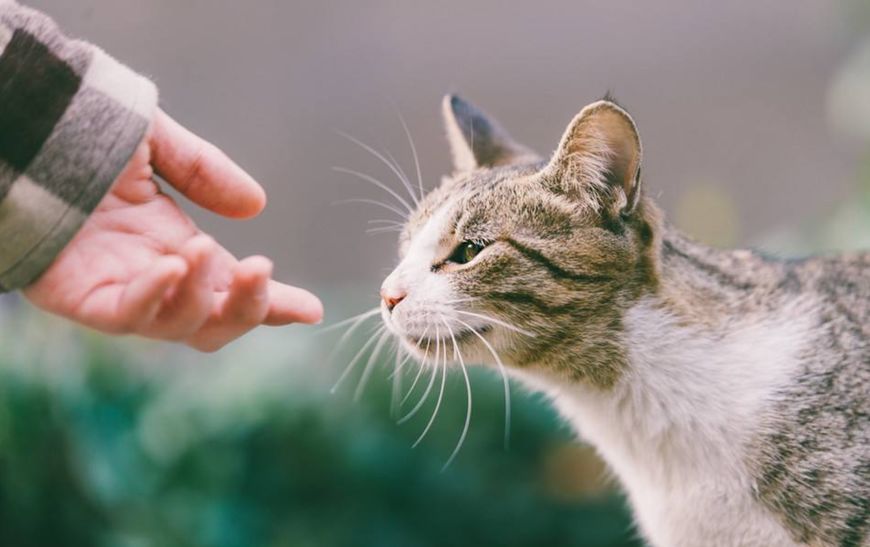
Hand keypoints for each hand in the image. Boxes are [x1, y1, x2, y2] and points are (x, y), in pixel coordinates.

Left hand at [24, 109, 322, 351]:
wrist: (21, 125)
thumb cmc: (79, 134)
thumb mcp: (158, 145)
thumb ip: (205, 172)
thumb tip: (255, 206)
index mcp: (177, 247)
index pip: (231, 288)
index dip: (272, 303)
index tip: (310, 309)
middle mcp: (154, 277)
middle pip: (212, 323)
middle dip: (249, 309)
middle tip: (262, 271)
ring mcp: (118, 290)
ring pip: (177, 326)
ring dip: (202, 296)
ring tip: (202, 249)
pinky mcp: (79, 296)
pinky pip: (125, 315)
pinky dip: (156, 297)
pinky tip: (171, 265)